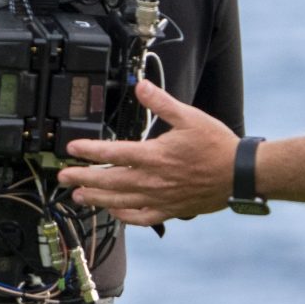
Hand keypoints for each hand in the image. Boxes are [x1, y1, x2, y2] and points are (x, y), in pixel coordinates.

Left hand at [60, 78, 237, 224]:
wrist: (242, 174)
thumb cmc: (217, 146)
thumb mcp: (189, 117)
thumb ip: (161, 102)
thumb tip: (141, 86)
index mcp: (154, 156)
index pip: (113, 152)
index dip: (89, 150)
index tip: (71, 149)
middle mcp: (153, 179)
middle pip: (109, 180)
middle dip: (82, 178)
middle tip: (62, 176)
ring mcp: (160, 197)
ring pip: (120, 201)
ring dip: (96, 198)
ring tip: (78, 196)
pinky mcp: (171, 210)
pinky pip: (142, 217)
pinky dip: (125, 217)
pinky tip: (114, 212)